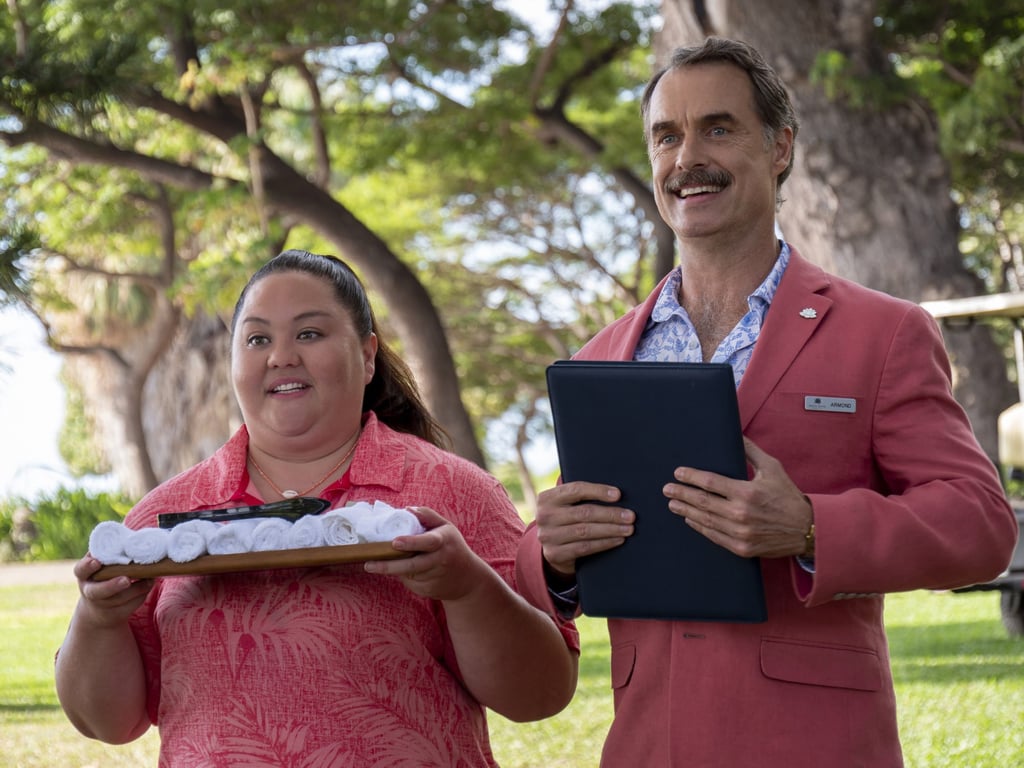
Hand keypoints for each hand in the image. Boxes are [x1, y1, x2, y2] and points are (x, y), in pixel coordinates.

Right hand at [72, 555, 153, 628]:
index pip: (81, 570)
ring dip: (136, 589)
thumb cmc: (105, 575)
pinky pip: (131, 605)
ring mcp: (102, 604)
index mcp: (85, 575)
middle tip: (126, 580)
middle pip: (98, 591)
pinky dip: (141, 595)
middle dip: (112, 585)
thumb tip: (135, 540)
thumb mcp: (102, 565)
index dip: (88, 566)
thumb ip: (111, 555)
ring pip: (119, 599)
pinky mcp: (116, 614)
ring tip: (148, 579)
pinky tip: (149, 584)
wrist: (100, 608)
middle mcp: (90, 591)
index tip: (96, 562)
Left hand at [363, 507, 486, 600]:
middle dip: (389, 566)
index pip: (428, 542)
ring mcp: (434, 578)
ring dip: (394, 569)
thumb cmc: (453, 546)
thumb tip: (406, 509)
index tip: (394, 542)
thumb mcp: (446, 527)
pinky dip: (403, 577)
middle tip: (369, 564)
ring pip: (407, 575)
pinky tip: (408, 571)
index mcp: (444, 542)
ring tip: (383, 563)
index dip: (411, 542)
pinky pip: (409, 583)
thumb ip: (427, 515)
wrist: (469, 579)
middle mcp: (440, 561)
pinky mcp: (428, 591)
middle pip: (412, 566)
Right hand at [534, 481, 634, 576]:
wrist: (551, 547)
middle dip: (611, 514)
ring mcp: (547, 536)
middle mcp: (544, 516)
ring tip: (628, 529)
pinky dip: (604, 543)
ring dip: (611, 529)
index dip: (598, 491)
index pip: (575, 490)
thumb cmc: (566, 519)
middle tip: (630, 516)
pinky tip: (617, 540)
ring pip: (585, 531)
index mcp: (546, 498)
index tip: (618, 495)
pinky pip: (584, 547)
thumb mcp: (566, 505)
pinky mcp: (554, 554)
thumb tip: (616, 493)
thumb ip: (581, 496)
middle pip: (584, 512)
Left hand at [664, 437, 811, 558]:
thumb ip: (751, 452)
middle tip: (666, 489)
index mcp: (747, 492)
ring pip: (705, 520)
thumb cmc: (788, 496)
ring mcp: (740, 533)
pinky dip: (700, 527)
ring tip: (673, 504)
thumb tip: (736, 435)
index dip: (691, 477)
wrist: (806, 529)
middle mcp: (740, 513)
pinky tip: (691, 519)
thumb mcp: (773, 468)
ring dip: (686, 511)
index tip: (678, 474)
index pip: (710, 483)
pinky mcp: (742, 548)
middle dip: (681, 494)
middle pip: (702, 502)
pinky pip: (714, 537)